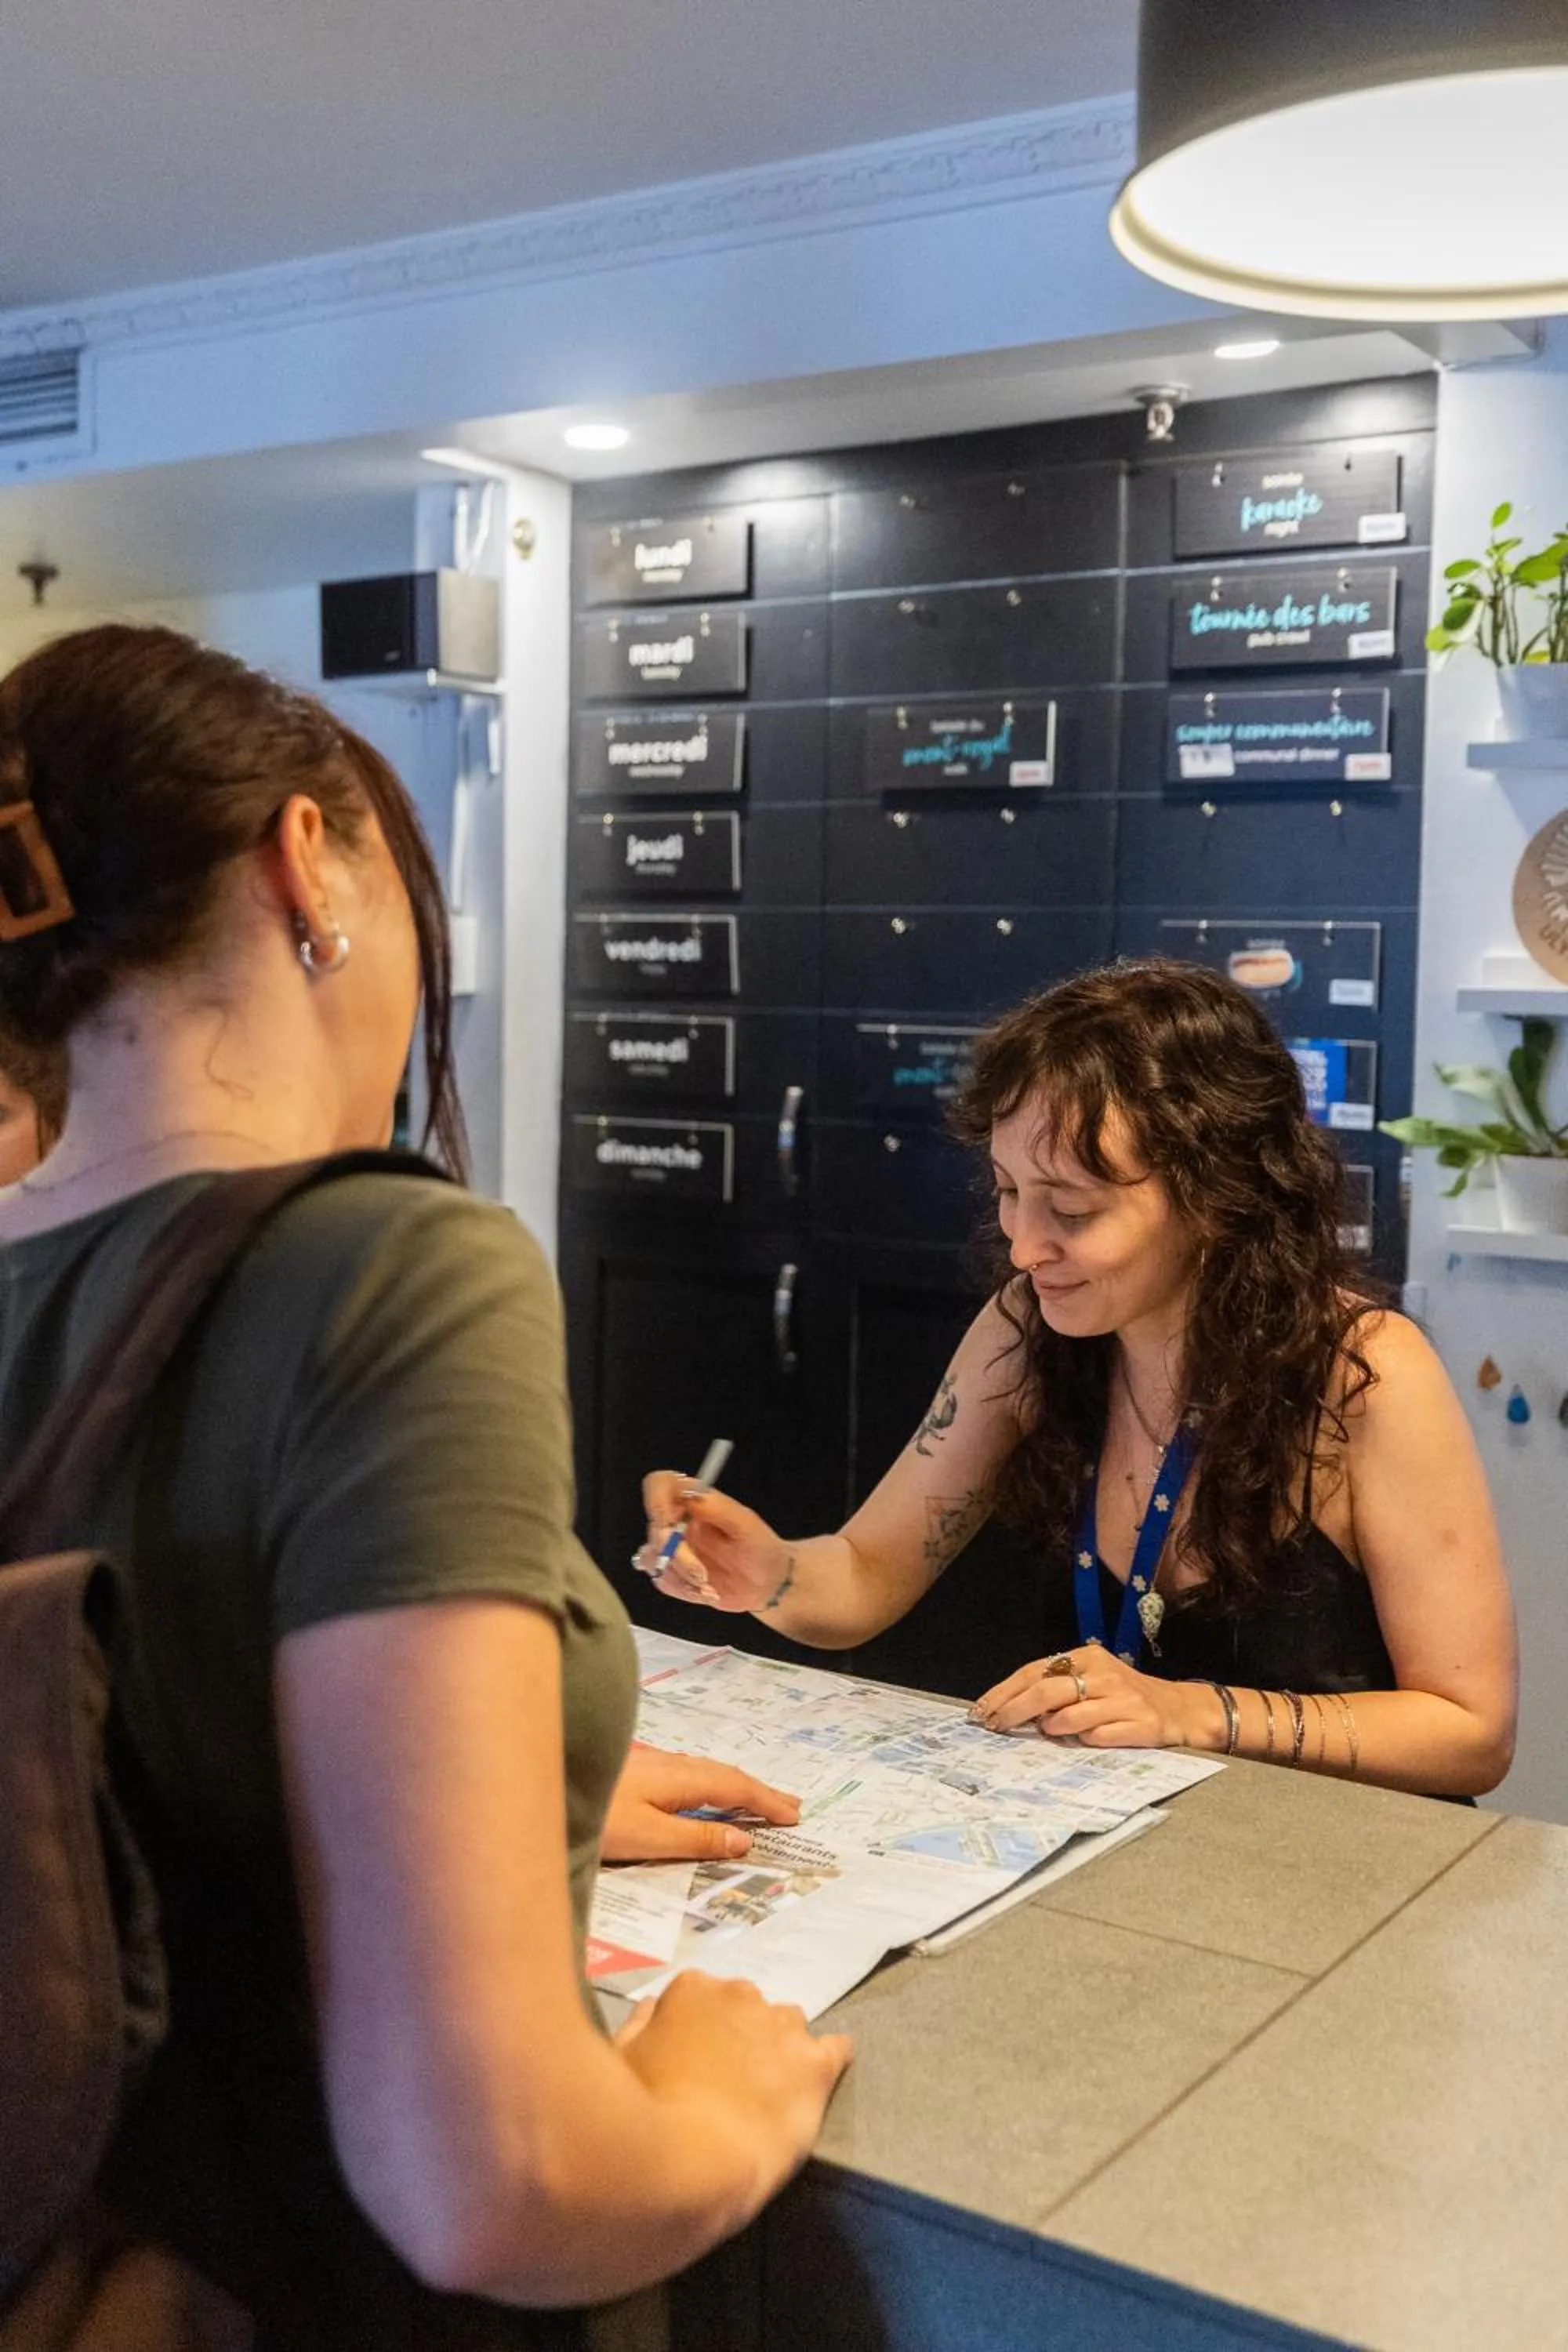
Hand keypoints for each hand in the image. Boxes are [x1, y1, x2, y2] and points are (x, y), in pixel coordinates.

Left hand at [602, 1744, 801, 1862]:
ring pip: (705, 1772)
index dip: (766, 1802)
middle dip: (758, 1791)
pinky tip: (702, 1793)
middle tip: (790, 1807)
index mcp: (678, 1779)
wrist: (540, 1786)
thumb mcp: (646, 1839)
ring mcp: (649, 1764)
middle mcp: (668, 1765)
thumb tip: (743, 1839)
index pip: (735, 1788)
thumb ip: (695, 1840)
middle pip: (724, 1774)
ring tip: (757, 1801)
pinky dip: (710, 1784)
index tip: (795, 1816)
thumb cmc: (592, 1818)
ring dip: (735, 1786)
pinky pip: (688, 1773)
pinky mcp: (633, 1769)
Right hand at [619, 1970, 851, 2210]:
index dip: (698, 2036)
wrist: (689, 2166)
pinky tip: (818, 2082)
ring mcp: (783, 2029)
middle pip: (747, 2011)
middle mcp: (741, 1995)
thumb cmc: (642, 2114)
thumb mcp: (621, 2062)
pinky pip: (837, 2050)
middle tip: (727, 2085)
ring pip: (788, 2029)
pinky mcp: (816, 2066)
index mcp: (691, 1991)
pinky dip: (830, 2061)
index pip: (701, 2000)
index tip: (693, 2065)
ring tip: (768, 2094)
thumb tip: (652, 2010)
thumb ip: (639, 2027)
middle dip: (741, 2040)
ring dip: (779, 2052)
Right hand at [638, 1470, 791, 1613]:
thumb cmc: (761, 1547)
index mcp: (695, 1499)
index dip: (656, 1500)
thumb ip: (719, 1507)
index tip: (670, 1523)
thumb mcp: (747, 1526)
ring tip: (709, 1587)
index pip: (660, 1484)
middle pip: (656, 1530)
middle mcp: (678, 1520)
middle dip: (677, 1556)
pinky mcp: (671, 1572)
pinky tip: (705, 1593)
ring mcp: (671, 1547)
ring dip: (681, 1577)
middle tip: (702, 1575)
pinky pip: (661, 1580)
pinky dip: (682, 1590)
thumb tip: (689, 1495)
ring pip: (653, 1557)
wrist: (766, 1583)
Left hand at [970, 1646, 1218, 1749]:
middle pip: (1046, 1691)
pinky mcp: (1140, 1725)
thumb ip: (1058, 1689)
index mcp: (1087, 1657)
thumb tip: (1012, 1708)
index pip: (1035, 1672)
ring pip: (1070, 1717)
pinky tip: (1086, 1741)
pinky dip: (1085, 1742)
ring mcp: (1123, 1699)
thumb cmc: (1125, 1697)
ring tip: (1050, 1733)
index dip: (1005, 1692)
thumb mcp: (1092, 1681)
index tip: (982, 1711)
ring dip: (1052, 1729)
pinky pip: (1099, 1738)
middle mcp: (1104, 1674)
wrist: (1181, 1710)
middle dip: (1014, 1711)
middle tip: (995, 1727)